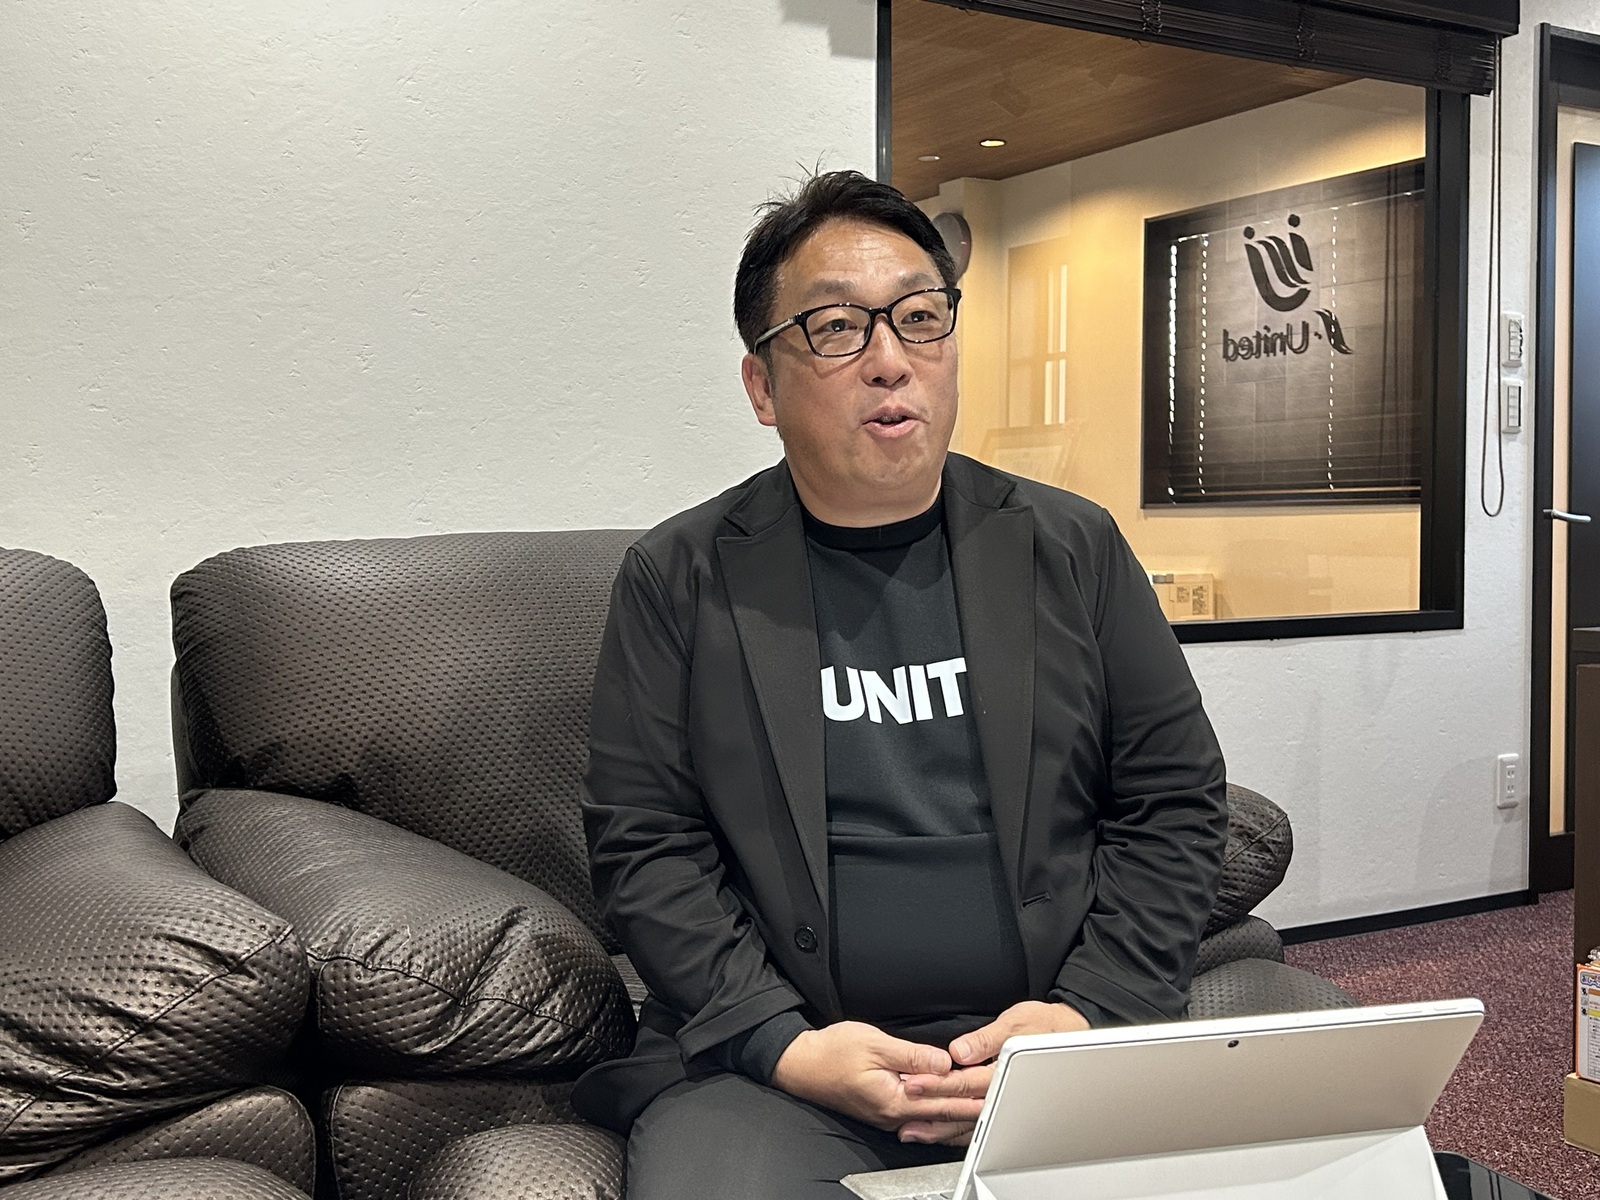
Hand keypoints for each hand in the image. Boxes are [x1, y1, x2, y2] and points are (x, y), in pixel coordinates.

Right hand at [769, 1021, 984, 1133]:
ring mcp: (889, 1114)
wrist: (801, 1064)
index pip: (944, 1097)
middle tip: (1002, 1100)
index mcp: (895, 1099)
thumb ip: (911, 1055)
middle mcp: (895, 1114)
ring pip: (934, 1117)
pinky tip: (952, 1109)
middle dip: (974, 1106)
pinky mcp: (884, 1109)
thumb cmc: (832, 1052)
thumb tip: (943, 1061)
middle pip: (944, 1113)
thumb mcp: (874, 1044)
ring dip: (961, 1112)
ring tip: (986, 1107)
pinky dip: (941, 1111)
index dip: (972, 1091)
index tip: (996, 1086)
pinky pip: (921, 1114)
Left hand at [896, 1001, 1089, 1144]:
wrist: (1069, 1036)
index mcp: (1005, 1071)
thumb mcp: (1017, 1022)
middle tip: (904, 1107)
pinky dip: (954, 1128)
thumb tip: (960, 1051)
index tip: (915, 1082)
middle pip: (962, 1105)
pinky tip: (937, 1128)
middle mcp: (1004, 1092)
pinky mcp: (1001, 1104)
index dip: (938, 1083)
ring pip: (967, 1120)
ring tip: (913, 1128)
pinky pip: (975, 1121)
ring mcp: (1004, 1103)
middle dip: (931, 1108)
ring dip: (939, 1125)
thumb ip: (986, 1040)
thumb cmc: (1045, 1026)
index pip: (965, 1082)